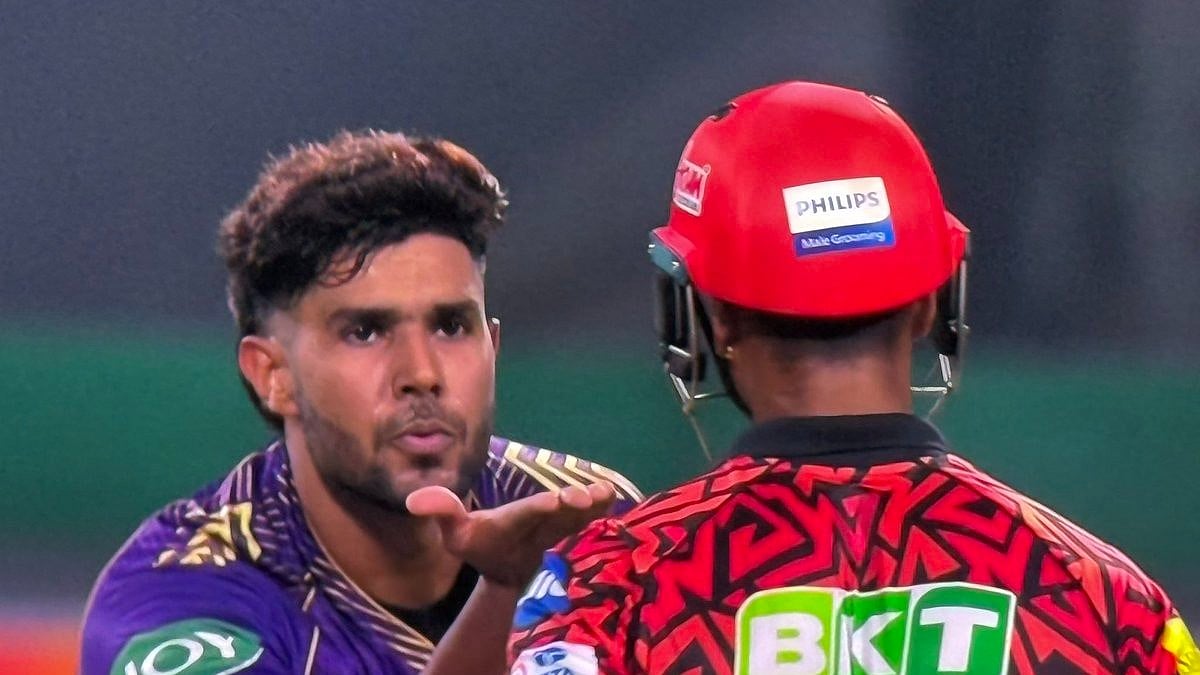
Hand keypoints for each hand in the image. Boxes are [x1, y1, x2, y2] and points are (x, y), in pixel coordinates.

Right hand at [406, 482, 615, 588]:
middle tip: (580, 496)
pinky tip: (613, 491)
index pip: (522, 517)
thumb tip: (413, 499)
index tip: (550, 500)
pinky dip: (600, 506)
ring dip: (590, 505)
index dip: (535, 509)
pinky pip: (586, 517)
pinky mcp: (569, 526)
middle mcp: (535, 529)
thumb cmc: (478, 544)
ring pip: (575, 517)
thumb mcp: (454, 534)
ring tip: (605, 492)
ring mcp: (555, 530)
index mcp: (508, 526)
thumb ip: (441, 512)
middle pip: (554, 517)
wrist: (508, 568)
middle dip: (567, 506)